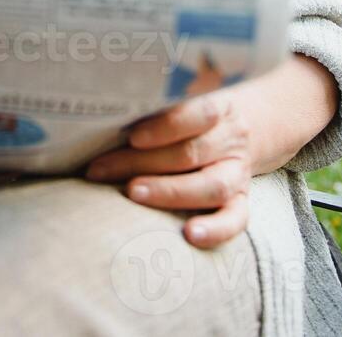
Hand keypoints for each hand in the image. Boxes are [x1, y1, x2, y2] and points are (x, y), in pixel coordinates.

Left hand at [83, 89, 254, 249]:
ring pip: (211, 186)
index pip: (197, 113)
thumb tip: (97, 126)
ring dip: (169, 192)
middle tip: (101, 170)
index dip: (165, 126)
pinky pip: (235, 221)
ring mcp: (237, 174)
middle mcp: (230, 141)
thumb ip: (152, 113)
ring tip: (133, 194)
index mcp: (216, 110)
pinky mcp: (241, 203)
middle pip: (189, 153)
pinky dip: (215, 230)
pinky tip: (189, 235)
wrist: (244, 131)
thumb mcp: (182, 106)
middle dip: (142, 162)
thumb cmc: (192, 121)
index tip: (131, 136)